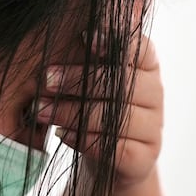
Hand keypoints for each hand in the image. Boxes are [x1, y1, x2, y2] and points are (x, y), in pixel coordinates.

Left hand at [36, 34, 162, 188]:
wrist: (103, 160)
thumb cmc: (88, 107)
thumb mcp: (84, 80)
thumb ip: (79, 59)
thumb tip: (59, 39)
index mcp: (144, 67)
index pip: (140, 49)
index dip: (116, 42)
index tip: (87, 36)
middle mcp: (154, 95)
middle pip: (122, 83)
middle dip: (78, 79)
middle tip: (46, 80)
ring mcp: (153, 128)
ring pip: (115, 117)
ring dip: (72, 112)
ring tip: (41, 110)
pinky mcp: (143, 159)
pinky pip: (114, 147)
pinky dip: (84, 139)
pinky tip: (62, 134)